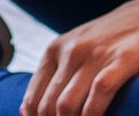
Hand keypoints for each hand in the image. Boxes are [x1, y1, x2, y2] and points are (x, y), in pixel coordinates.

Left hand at [22, 0, 138, 115]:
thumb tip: (25, 110)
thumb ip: (52, 76)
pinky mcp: (122, 60)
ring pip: (68, 103)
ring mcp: (95, 56)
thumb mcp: (72, 50)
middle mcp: (69, 52)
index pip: (34, 95)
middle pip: (49, 104)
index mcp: (53, 51)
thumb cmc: (106, 40)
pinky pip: (99, 93)